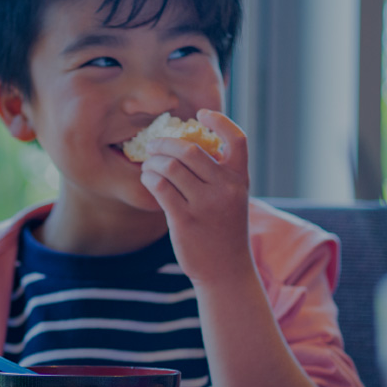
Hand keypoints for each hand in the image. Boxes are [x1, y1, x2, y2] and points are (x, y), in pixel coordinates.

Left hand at [139, 110, 251, 285]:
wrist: (226, 271)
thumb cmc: (224, 232)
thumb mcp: (232, 200)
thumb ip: (218, 175)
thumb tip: (186, 146)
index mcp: (239, 180)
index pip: (236, 139)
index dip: (219, 121)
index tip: (199, 115)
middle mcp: (225, 189)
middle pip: (190, 150)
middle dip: (165, 143)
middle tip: (153, 145)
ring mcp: (205, 205)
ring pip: (170, 167)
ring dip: (153, 162)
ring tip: (148, 165)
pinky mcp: (185, 220)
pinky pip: (159, 187)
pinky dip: (148, 178)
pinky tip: (147, 180)